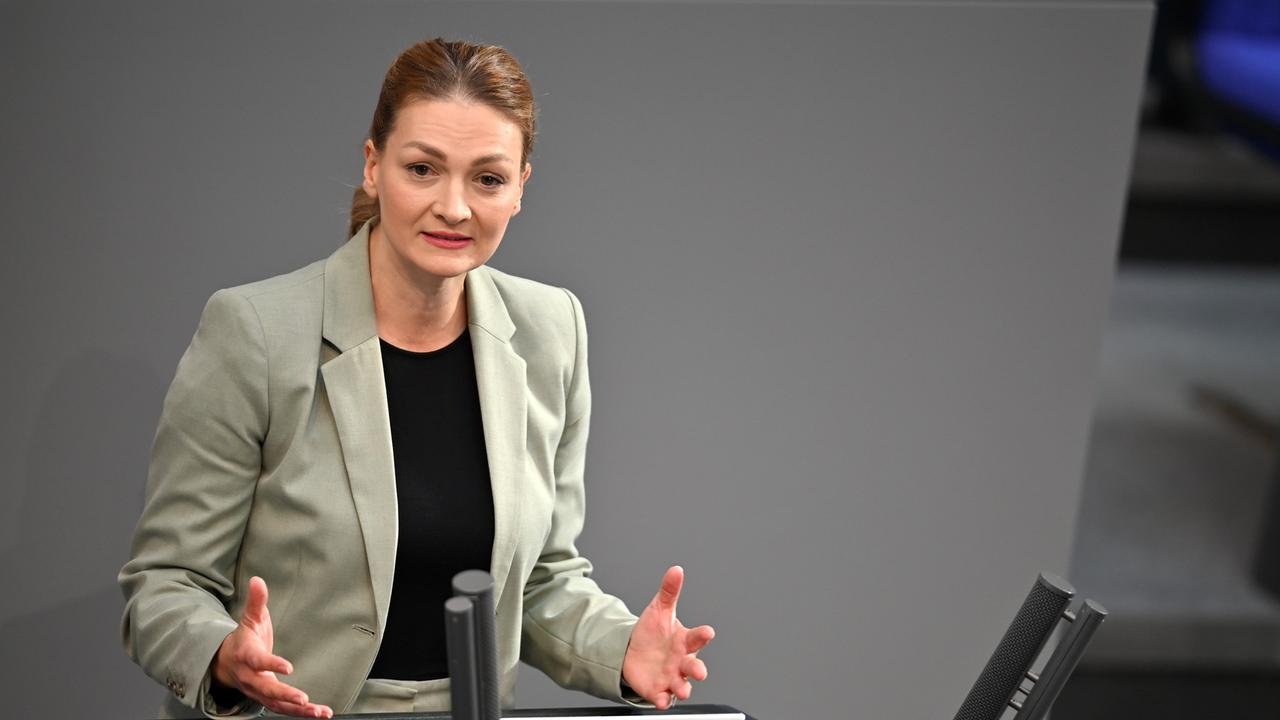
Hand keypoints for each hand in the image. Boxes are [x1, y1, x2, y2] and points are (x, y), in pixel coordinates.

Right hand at [211, 576, 333, 717]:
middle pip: (267, 690)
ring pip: (277, 705)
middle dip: (285, 696)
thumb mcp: (250, 618)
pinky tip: (321, 713)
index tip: (288, 667)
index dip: (272, 664)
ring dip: (298, 710)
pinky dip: (302, 713)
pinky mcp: (268, 699)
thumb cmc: (244, 639)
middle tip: (303, 699)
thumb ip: (256, 601)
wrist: (227, 663)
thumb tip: (257, 579)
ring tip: (320, 712)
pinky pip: (284, 709)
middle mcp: (252, 678)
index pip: (258, 661)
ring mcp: (259, 691)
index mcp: (247, 656)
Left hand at [621, 566, 714, 709]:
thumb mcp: (659, 609)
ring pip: (682, 685)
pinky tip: (661, 700)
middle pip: (693, 666)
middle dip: (697, 670)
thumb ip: (669, 591)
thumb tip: (676, 570)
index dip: (703, 635)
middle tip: (699, 672)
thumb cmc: (652, 632)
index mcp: (684, 640)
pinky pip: (663, 698)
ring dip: (683, 689)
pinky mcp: (658, 689)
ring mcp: (671, 677)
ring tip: (682, 691)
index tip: (708, 632)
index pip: (697, 637)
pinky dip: (663, 700)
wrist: (632, 652)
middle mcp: (681, 661)